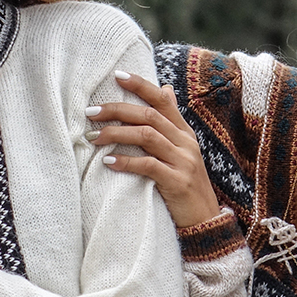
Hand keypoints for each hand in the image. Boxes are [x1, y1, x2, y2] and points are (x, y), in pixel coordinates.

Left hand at [85, 71, 221, 228]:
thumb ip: (171, 122)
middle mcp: (185, 142)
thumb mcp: (182, 150)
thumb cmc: (185, 184)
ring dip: (117, 134)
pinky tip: (108, 161)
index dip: (141, 85)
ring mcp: (183, 161)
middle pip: (149, 115)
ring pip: (147, 136)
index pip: (162, 100)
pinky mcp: (177, 182)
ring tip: (94, 138)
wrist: (205, 220)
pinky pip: (149, 166)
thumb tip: (165, 88)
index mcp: (184, 132)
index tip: (117, 76)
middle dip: (117, 110)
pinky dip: (127, 161)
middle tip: (91, 112)